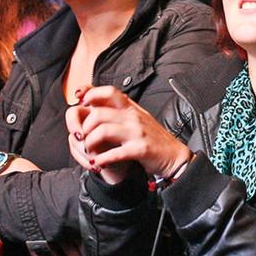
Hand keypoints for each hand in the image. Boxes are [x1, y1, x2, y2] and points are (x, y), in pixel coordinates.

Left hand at [67, 86, 192, 180]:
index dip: (91, 94)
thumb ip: (120, 109)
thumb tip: (96, 101)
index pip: (109, 92)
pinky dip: (102, 160)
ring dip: (90, 144)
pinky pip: (114, 153)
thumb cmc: (153, 137)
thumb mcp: (137, 117)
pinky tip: (98, 163)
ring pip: (102, 131)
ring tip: (89, 152)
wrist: (174, 155)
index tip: (80, 102)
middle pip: (98, 114)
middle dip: (84, 127)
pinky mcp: (140, 149)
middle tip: (81, 138)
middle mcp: (133, 117)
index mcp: (131, 108)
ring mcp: (137, 132)